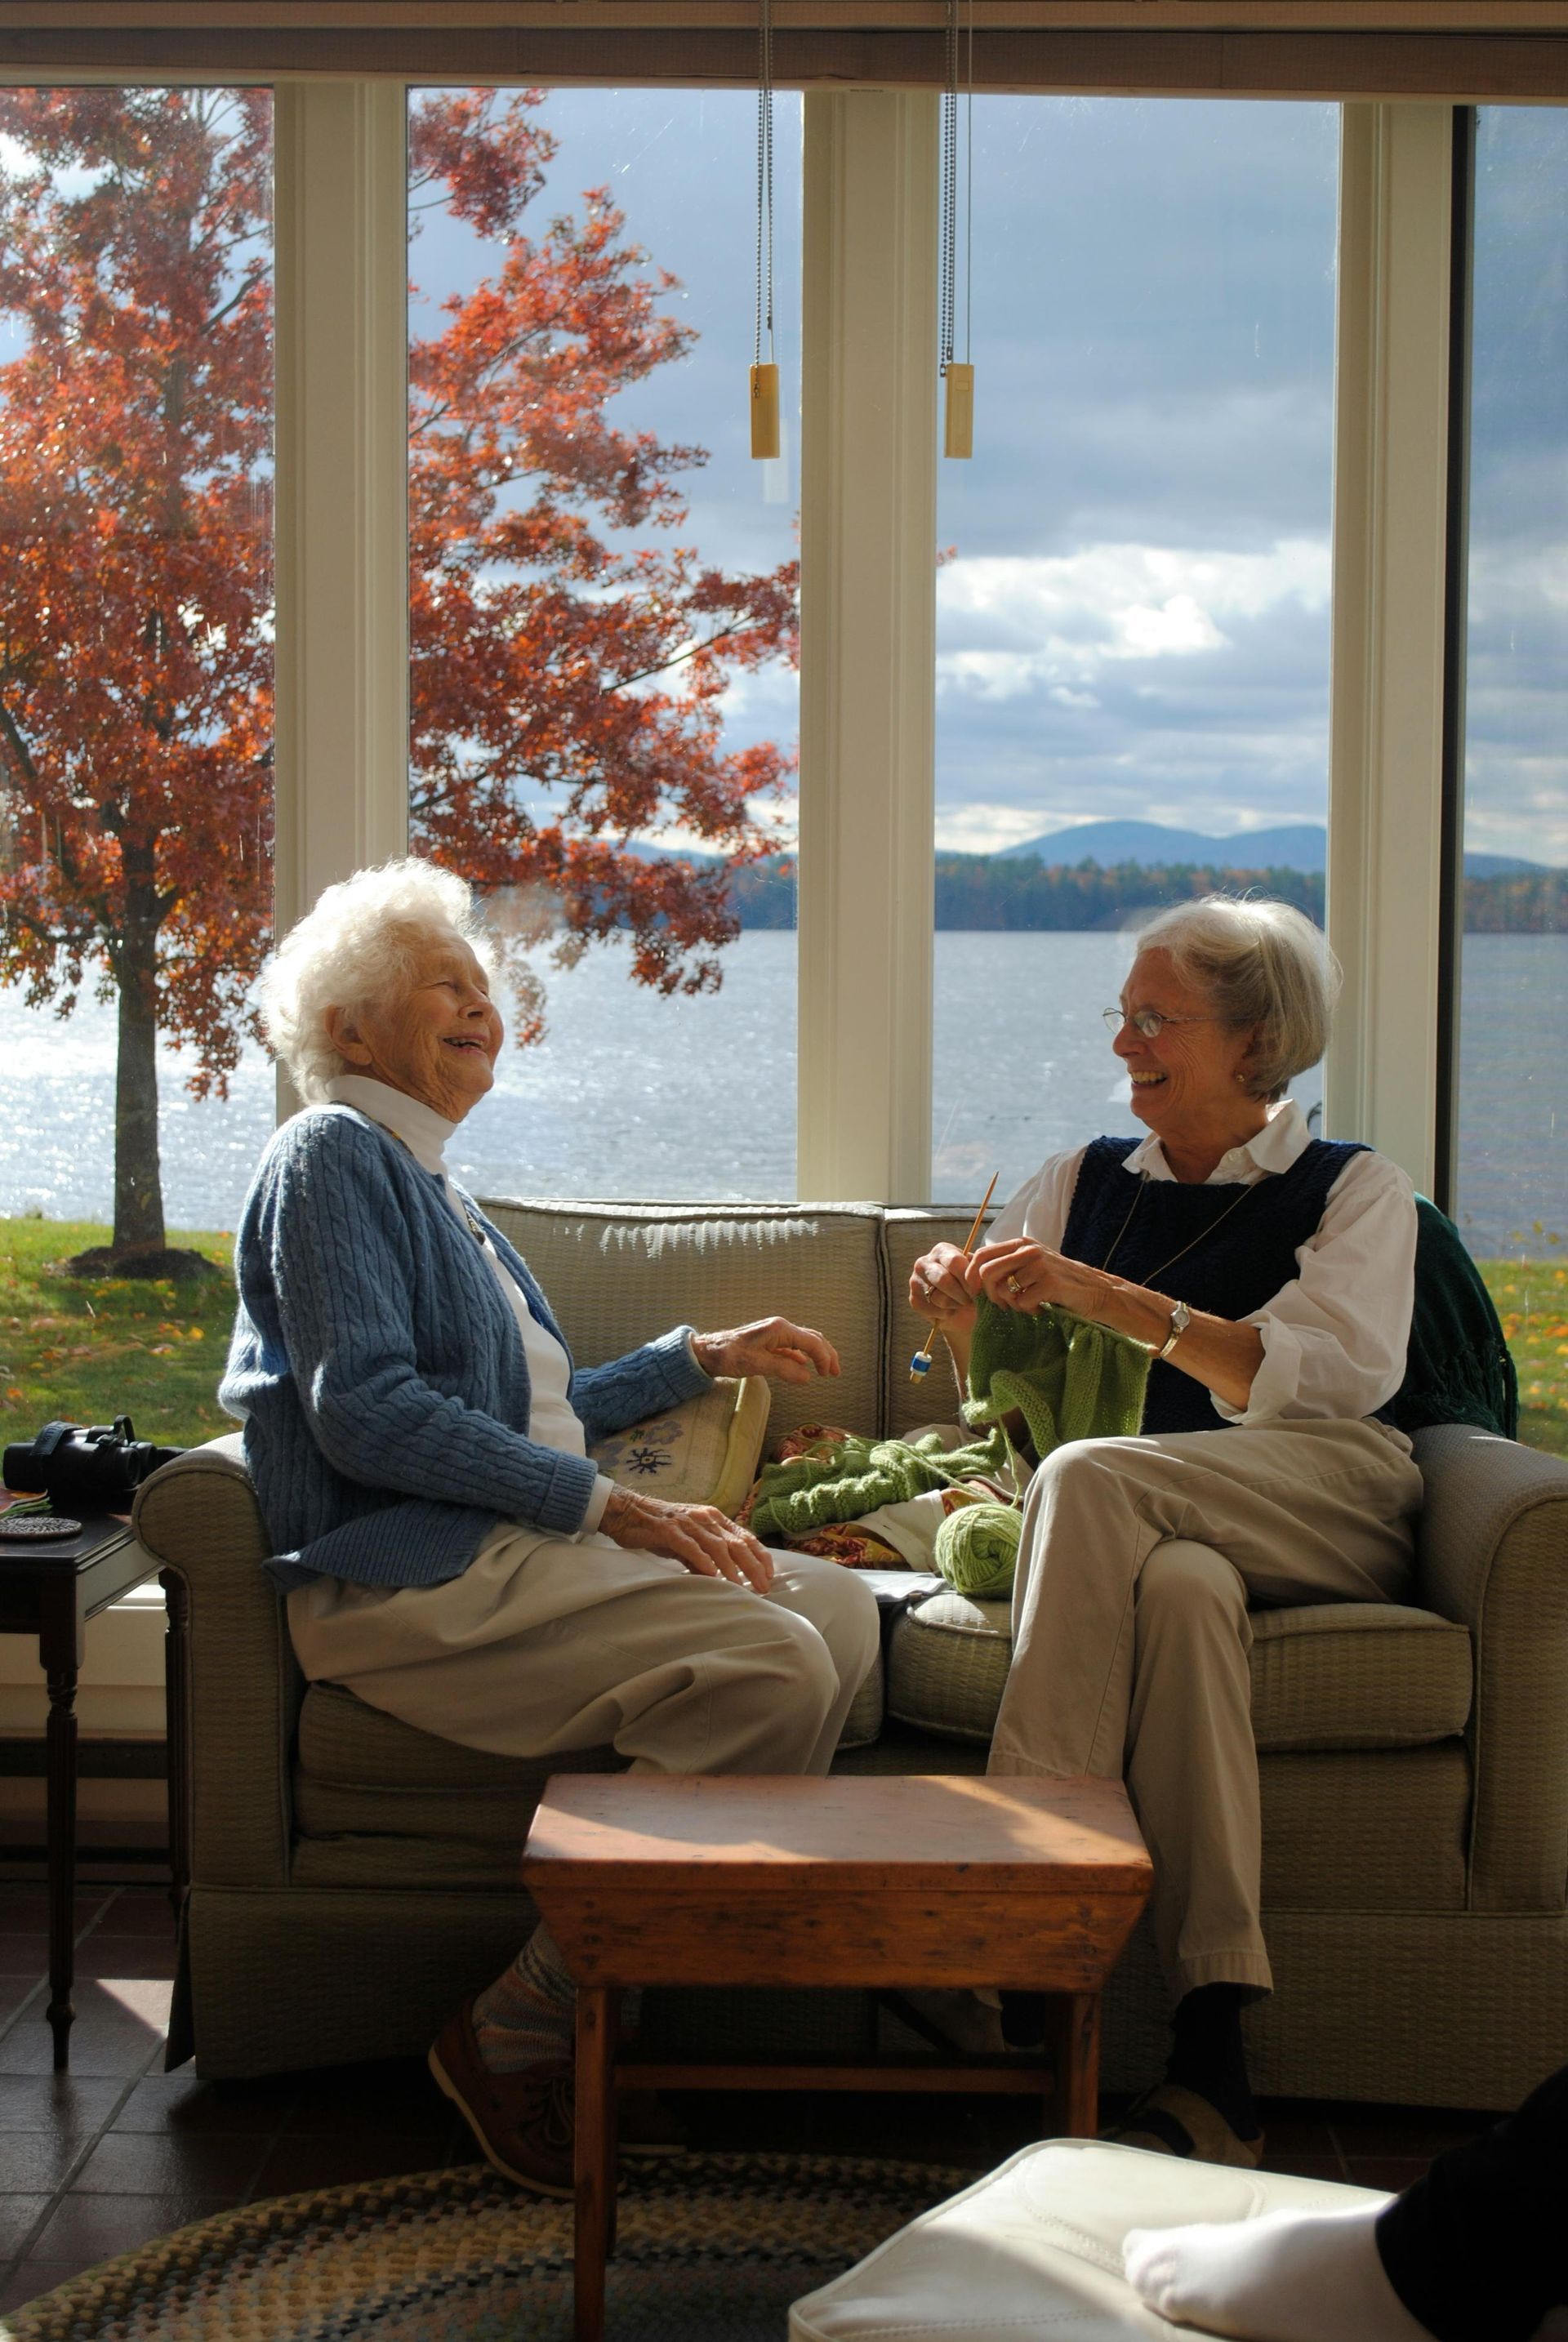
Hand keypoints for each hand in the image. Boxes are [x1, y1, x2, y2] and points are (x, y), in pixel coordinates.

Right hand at [601, 1486, 774, 1589]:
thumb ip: (705, 1557)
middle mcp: (705, 1518)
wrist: (628, 1512)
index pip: (745, 1537)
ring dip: (731, 1568)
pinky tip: (711, 1574)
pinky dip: (702, 1560)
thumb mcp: (689, 1542)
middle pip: (737, 1543)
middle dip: (753, 1566)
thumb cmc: (660, 1529)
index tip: (769, 1575)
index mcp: (714, 1518)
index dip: (760, 1556)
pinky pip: (690, 1546)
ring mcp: (688, 1523)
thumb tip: (720, 1578)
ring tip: (740, 1586)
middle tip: (763, 1587)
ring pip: (717, 1546)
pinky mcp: (669, 1530)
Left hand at [692, 1317, 840, 1384]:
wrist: (707, 1352)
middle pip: (812, 1338)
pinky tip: (806, 1366)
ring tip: (827, 1369)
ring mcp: (775, 1334)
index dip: (824, 1358)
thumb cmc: (729, 1356)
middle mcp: (780, 1328)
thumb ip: (784, 1370)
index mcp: (780, 1329)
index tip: (828, 1375)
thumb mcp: (757, 1365)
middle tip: (836, 1372)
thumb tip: (808, 1377)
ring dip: (818, 1354)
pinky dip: (803, 1356)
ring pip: (804, 1342)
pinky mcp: (769, 1342)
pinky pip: (792, 1347)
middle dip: (827, 1354)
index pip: (811, 1342)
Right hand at [909, 1242, 976, 1328]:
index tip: (978, 1290)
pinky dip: (946, 1314)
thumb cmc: (971, 1285)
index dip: (968, 1278)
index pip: (954, 1262)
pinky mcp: (913, 1299)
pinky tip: (951, 1310)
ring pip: (939, 1298)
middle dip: (962, 1294)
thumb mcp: (976, 1274)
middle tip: (972, 1301)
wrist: (962, 1309)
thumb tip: (977, 1277)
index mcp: (941, 1250)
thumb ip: (977, 1271)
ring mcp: (915, 1281)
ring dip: (955, 1305)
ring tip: (962, 1304)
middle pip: (944, 1280)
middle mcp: (924, 1262)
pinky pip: (932, 1310)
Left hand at [965, 1238, 1101, 1318]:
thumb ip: (1008, 1265)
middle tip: (1003, 1305)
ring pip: (1005, 1290)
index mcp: (1021, 1243)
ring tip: (1028, 1306)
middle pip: (987, 1272)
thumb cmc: (1060, 1282)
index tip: (976, 1294)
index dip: (971, 1276)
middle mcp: (1029, 1249)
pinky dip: (1028, 1311)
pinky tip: (1041, 1309)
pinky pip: (1022, 1302)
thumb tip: (973, 1273)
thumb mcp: (1032, 1265)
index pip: (981, 1255)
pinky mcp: (1050, 1282)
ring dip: (1013, 1305)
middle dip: (989, 1294)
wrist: (1097, 1291)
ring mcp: (1040, 1264)